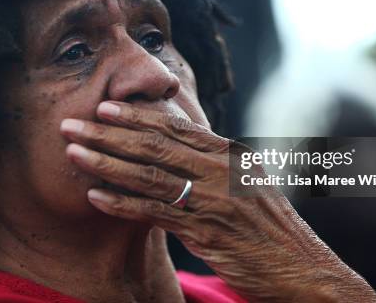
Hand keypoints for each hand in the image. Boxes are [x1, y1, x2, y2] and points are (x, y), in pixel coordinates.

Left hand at [60, 101, 375, 302]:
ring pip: (150, 174)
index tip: (104, 107)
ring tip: (72, 153)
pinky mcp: (207, 231)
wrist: (303, 267)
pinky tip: (94, 197)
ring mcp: (214, 198)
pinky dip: (122, 204)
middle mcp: (220, 169)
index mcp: (229, 153)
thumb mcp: (247, 183)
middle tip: (71, 124)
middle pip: (155, 145)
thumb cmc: (270, 226)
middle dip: (108, 133)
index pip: (176, 127)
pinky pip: (156, 212)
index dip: (136, 116)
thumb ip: (213, 163)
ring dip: (106, 163)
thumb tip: (176, 149)